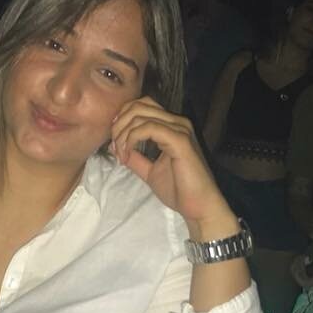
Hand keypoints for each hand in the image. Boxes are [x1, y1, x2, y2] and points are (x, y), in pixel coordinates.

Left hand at [109, 96, 231, 227]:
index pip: (142, 105)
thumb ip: (134, 158)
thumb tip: (113, 145)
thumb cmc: (179, 190)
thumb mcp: (150, 171)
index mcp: (172, 126)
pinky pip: (147, 128)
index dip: (123, 118)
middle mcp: (177, 122)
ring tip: (121, 154)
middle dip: (119, 124)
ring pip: (140, 115)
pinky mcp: (180, 140)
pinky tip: (128, 154)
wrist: (199, 207)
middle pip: (138, 105)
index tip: (114, 140)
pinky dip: (131, 139)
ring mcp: (180, 129)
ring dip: (123, 134)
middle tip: (115, 147)